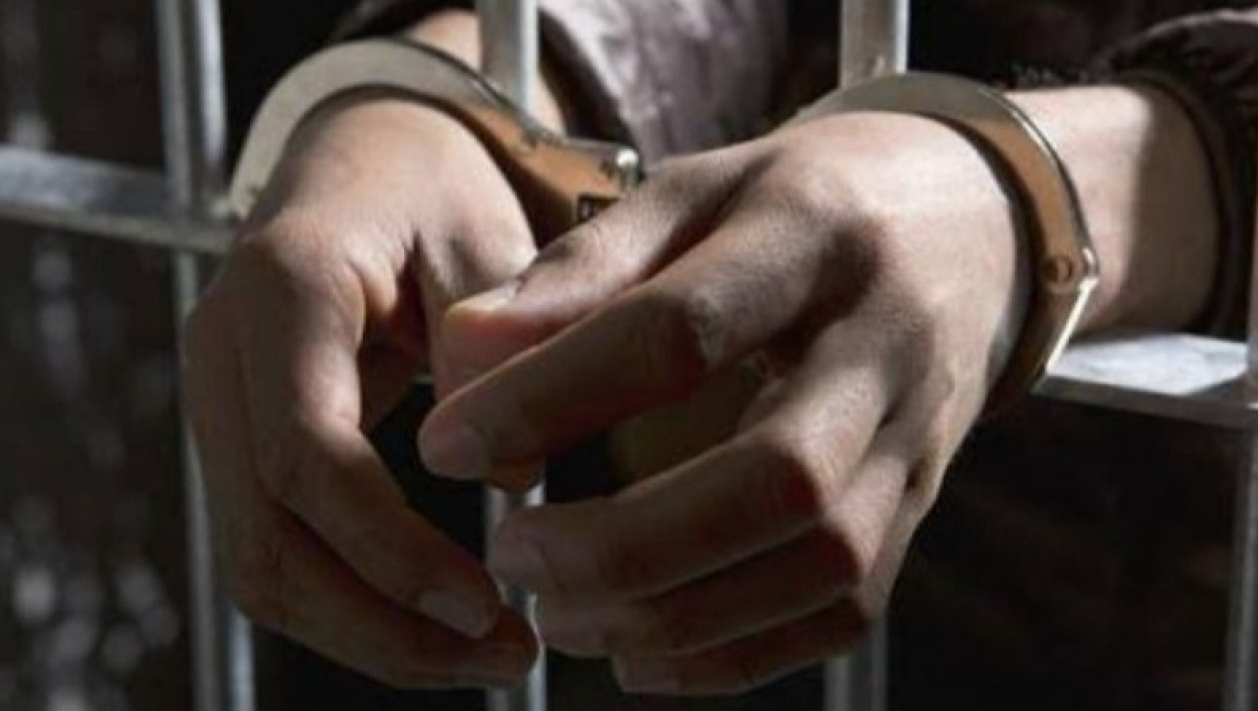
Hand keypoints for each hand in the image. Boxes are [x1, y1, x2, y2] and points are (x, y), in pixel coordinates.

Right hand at [183, 98, 540, 687]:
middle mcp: (227, 357)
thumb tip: (512, 478)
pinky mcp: (247, 442)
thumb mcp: (482, 230)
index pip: (307, 453)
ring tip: (482, 655)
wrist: (362, 161)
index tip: (485, 604)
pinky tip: (436, 619)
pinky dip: (353, 602)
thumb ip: (497, 341)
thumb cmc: (429, 185)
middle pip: (266, 539)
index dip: (390, 549)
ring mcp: (224, 406)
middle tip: (501, 657)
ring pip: (261, 565)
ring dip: (367, 632)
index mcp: (284, 290)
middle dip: (381, 623)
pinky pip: (279, 547)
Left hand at [417, 112, 1028, 693]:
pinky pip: (845, 609)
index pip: (680, 330)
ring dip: (676, 616)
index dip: (551, 395)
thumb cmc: (800, 205)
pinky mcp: (920, 506)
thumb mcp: (695, 192)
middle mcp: (883, 344)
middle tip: (513, 556)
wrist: (968, 224)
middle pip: (776, 477)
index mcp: (813, 236)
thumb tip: (463, 354)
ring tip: (561, 615)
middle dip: (625, 544)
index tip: (447, 444)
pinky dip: (736, 652)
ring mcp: (919, 437)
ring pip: (822, 563)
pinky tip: (641, 652)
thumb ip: (582, 268)